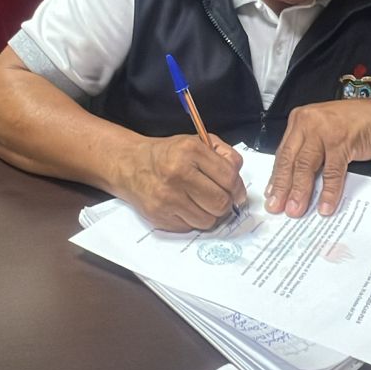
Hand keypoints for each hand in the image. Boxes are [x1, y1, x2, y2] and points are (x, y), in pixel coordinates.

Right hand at [121, 133, 245, 231]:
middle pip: (220, 203)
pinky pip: (190, 227)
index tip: (236, 192)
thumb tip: (239, 186)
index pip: (229, 177)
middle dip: (224, 203)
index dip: (237, 188)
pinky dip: (193, 219)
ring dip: (209, 214)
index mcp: (190, 150)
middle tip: (218, 198)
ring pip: (208, 220)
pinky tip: (185, 206)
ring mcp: (167, 197)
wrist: (131, 164)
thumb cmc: (169, 154)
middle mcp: (177, 173)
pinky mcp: (159, 215)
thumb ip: (225, 156)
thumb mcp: (198, 142)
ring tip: (200, 202)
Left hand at [266, 100, 370, 217]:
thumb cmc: (354, 123)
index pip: (283, 152)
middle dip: (283, 187)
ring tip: (295, 209)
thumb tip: (293, 179)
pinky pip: (332, 172)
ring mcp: (325, 132)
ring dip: (300, 191)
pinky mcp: (342, 142)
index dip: (276, 176)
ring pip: (306, 166)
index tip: (271, 194)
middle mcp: (308, 123)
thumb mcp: (322, 129)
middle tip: (276, 207)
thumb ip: (307, 148)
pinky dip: (329, 191)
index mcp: (299, 120)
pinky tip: (325, 205)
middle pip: (290, 160)